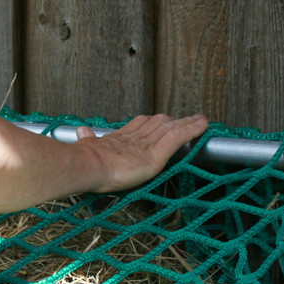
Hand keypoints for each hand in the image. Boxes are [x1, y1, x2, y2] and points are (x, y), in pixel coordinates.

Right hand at [76, 113, 208, 191]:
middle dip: (172, 120)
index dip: (151, 122)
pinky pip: (177, 137)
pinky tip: (203, 125)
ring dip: (187, 123)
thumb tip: (80, 130)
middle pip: (157, 123)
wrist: (86, 166)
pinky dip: (191, 130)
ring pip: (170, 128)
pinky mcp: (155, 154)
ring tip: (200, 120)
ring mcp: (145, 145)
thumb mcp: (85, 147)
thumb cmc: (83, 162)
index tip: (160, 119)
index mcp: (117, 139)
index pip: (139, 125)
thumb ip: (86, 139)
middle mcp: (134, 138)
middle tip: (186, 118)